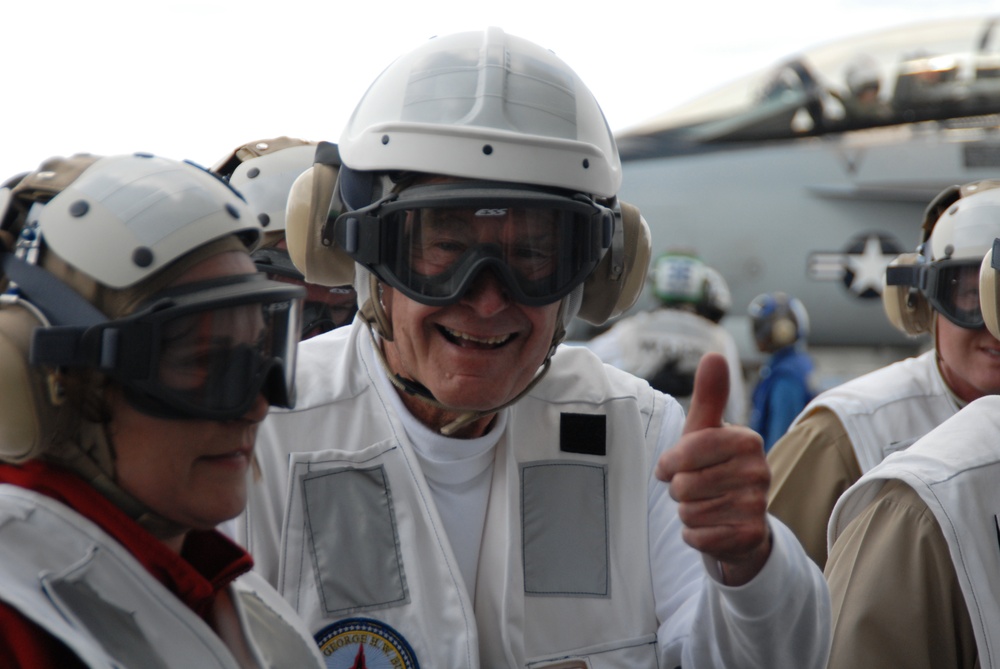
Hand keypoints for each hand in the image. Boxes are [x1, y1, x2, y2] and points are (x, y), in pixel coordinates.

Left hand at [655, 352, 770, 584]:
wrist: (741, 520)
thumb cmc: (715, 467)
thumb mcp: (706, 431)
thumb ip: (709, 395)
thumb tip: (714, 355)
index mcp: (746, 440)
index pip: (685, 451)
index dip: (671, 463)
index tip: (677, 465)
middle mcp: (758, 471)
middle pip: (684, 485)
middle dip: (680, 490)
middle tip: (697, 488)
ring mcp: (757, 505)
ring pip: (688, 511)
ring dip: (688, 512)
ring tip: (706, 505)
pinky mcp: (750, 536)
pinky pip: (697, 536)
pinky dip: (695, 534)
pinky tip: (712, 527)